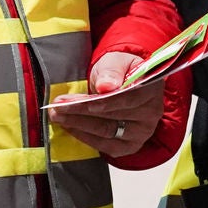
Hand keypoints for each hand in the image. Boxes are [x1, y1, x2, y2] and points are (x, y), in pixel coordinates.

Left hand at [50, 51, 166, 158]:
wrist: (121, 83)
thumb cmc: (119, 72)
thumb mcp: (114, 61)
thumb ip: (111, 71)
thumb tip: (106, 86)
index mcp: (150, 88)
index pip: (126, 98)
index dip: (102, 102)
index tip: (78, 101)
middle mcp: (151, 113)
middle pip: (112, 116)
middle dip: (80, 111)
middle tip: (57, 106)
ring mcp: (141, 132)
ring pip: (106, 132)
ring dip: (78, 124)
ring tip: (57, 115)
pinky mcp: (129, 146)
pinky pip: (105, 146)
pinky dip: (85, 137)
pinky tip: (70, 127)